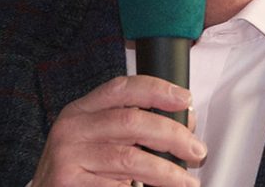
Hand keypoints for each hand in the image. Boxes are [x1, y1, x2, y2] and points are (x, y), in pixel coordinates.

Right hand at [32, 75, 205, 185]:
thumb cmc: (79, 168)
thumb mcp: (97, 138)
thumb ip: (132, 126)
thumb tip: (184, 122)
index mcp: (81, 110)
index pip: (122, 88)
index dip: (157, 89)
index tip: (185, 99)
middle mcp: (72, 128)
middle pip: (131, 121)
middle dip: (171, 135)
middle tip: (196, 150)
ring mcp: (68, 157)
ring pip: (129, 159)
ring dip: (165, 171)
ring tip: (186, 182)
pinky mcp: (68, 184)